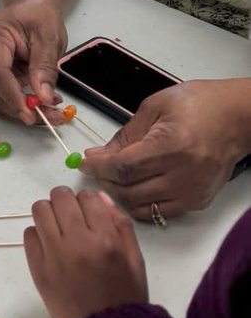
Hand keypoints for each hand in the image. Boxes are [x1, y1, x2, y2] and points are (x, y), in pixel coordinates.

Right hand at [0, 0, 65, 123]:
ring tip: (50, 111)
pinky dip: (19, 102)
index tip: (31, 114)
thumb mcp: (49, 36)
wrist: (31, 9)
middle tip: (50, 117)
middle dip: (21, 107)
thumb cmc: (38, 16)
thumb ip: (45, 66)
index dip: (12, 96)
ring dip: (21, 108)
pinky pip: (0, 93)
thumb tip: (44, 96)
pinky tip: (39, 102)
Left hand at [24, 186, 147, 317]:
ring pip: (40, 210)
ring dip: (49, 214)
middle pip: (59, 197)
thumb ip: (120, 224)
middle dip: (66, 202)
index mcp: (106, 239)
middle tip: (72, 218)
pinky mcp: (37, 269)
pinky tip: (51, 247)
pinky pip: (29, 234)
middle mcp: (77, 242)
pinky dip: (38, 235)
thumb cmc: (126, 297)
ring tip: (59, 229)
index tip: (89, 215)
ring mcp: (54, 255)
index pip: (87, 197)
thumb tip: (99, 197)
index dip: (88, 202)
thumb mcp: (136, 260)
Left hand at [81, 79, 250, 220]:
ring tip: (113, 177)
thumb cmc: (198, 105)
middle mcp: (183, 174)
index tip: (84, 162)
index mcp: (170, 146)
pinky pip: (159, 212)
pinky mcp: (197, 201)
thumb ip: (125, 134)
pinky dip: (141, 204)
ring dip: (120, 194)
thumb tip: (99, 154)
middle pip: (129, 189)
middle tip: (96, 167)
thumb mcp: (154, 108)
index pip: (123, 166)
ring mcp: (192, 191)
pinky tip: (134, 188)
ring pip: (141, 206)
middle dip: (105, 179)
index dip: (98, 166)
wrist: (234, 118)